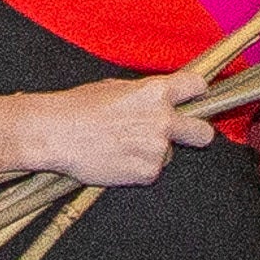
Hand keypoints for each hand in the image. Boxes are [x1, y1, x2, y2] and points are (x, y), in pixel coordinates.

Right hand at [21, 75, 216, 187]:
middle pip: (203, 132)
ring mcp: (157, 148)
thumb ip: (144, 95)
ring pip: (169, 153)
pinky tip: (116, 159)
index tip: (194, 97)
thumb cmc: (79, 107)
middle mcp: (163, 120)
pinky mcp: (147, 172)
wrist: (56, 134)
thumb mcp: (115, 87)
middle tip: (186, 136)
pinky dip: (138, 168)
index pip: (196, 86)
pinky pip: (151, 171)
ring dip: (153, 151)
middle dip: (198, 134)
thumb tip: (158, 101)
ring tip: (121, 146)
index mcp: (155, 92)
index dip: (196, 92)